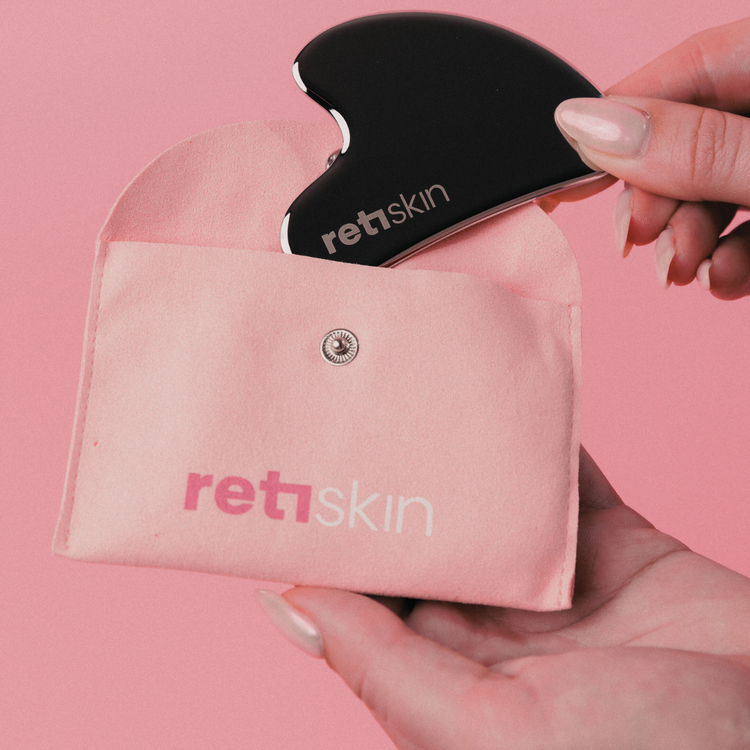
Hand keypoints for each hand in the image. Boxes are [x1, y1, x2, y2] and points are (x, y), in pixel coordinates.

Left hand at [263, 448, 749, 748]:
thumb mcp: (490, 731)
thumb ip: (386, 669)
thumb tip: (291, 605)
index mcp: (450, 684)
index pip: (369, 602)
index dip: (337, 543)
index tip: (303, 477)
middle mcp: (495, 636)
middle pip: (430, 544)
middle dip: (397, 488)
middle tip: (357, 416)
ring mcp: (557, 590)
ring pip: (493, 509)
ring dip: (463, 461)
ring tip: (423, 399)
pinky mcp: (614, 550)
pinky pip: (565, 485)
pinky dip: (540, 447)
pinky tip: (509, 403)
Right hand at [551, 18, 749, 298]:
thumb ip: (698, 148)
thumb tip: (592, 129)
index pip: (682, 71)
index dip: (616, 123)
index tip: (569, 174)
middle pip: (689, 139)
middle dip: (657, 201)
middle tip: (638, 240)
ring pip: (710, 190)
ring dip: (685, 242)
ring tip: (685, 272)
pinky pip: (744, 227)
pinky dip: (724, 259)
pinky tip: (720, 278)